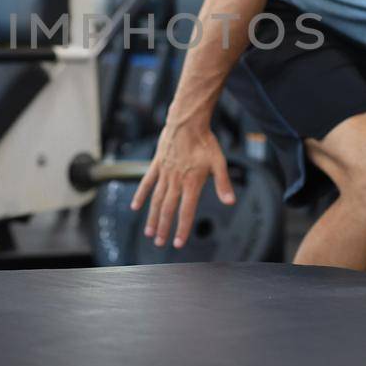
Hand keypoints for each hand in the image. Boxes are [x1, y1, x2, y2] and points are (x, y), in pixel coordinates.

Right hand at [129, 120, 235, 248]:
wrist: (187, 121)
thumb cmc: (205, 141)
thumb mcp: (219, 162)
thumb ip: (223, 183)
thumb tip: (230, 202)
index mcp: (192, 182)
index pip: (186, 211)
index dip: (182, 228)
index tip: (178, 243)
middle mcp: (176, 181)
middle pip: (168, 209)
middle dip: (164, 228)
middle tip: (159, 243)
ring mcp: (164, 173)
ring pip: (156, 199)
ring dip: (152, 217)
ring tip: (149, 232)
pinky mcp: (156, 164)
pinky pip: (146, 183)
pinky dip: (141, 195)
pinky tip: (135, 207)